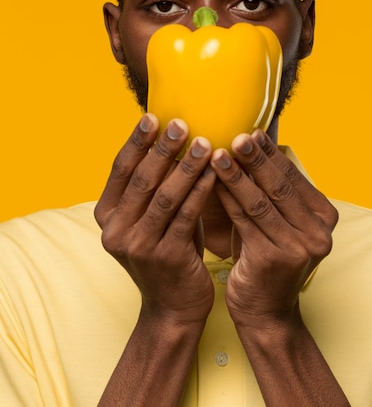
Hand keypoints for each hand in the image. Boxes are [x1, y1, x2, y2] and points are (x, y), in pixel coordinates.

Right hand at [94, 114, 215, 323]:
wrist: (173, 306)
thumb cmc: (167, 248)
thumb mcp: (150, 216)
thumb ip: (153, 184)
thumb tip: (169, 135)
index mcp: (106, 214)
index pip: (120, 169)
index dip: (136, 141)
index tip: (153, 115)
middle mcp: (115, 230)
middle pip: (141, 179)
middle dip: (162, 147)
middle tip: (182, 122)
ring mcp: (137, 245)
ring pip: (164, 196)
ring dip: (186, 166)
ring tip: (204, 141)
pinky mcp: (164, 257)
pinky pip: (186, 216)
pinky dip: (201, 191)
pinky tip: (216, 172)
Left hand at [210, 130, 337, 326]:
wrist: (266, 313)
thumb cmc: (267, 258)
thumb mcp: (278, 223)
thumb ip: (274, 191)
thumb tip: (254, 143)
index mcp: (324, 217)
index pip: (292, 176)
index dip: (270, 153)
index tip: (250, 129)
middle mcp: (318, 231)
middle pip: (279, 185)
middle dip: (254, 158)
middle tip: (235, 134)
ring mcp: (299, 247)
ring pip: (260, 201)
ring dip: (236, 175)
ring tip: (216, 154)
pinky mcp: (274, 259)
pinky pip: (244, 220)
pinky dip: (226, 198)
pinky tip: (211, 182)